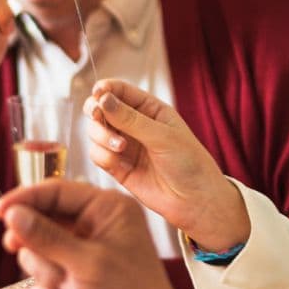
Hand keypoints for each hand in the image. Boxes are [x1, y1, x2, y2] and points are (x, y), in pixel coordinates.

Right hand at [0, 181, 205, 288]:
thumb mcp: (87, 262)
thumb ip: (46, 237)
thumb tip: (13, 214)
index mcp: (107, 211)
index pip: (56, 192)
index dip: (25, 199)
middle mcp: (93, 230)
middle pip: (40, 222)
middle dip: (34, 243)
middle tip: (16, 246)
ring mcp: (79, 259)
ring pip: (35, 255)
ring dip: (45, 274)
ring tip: (66, 288)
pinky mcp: (69, 286)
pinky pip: (39, 283)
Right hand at [84, 80, 248, 250]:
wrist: (194, 200)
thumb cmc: (189, 163)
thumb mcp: (162, 136)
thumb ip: (130, 119)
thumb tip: (104, 99)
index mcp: (149, 110)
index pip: (120, 91)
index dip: (106, 88)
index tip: (99, 92)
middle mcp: (133, 125)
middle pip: (100, 108)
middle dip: (96, 111)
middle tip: (97, 116)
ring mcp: (123, 145)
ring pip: (95, 131)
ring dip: (101, 136)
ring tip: (120, 147)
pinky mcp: (116, 166)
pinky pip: (97, 154)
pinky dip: (103, 156)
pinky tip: (119, 164)